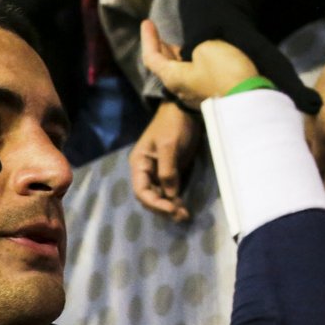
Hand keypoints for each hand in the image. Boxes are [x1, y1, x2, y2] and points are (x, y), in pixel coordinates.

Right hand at [129, 101, 200, 221]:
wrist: (185, 109)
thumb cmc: (174, 125)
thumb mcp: (169, 146)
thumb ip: (168, 171)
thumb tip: (170, 195)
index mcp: (139, 163)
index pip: (141, 191)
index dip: (155, 203)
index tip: (172, 209)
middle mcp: (146, 171)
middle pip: (149, 197)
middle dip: (163, 208)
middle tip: (181, 215)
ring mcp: (158, 172)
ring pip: (160, 197)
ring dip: (170, 207)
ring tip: (184, 214)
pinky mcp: (171, 172)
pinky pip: (169, 191)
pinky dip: (175, 201)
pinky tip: (184, 207)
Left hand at [141, 20, 257, 106]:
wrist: (250, 99)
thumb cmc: (223, 72)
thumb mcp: (205, 48)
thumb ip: (194, 47)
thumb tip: (198, 54)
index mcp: (172, 77)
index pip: (151, 57)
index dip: (148, 38)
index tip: (146, 22)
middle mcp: (180, 89)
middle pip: (165, 66)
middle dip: (161, 47)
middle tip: (157, 32)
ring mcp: (195, 95)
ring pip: (180, 71)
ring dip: (177, 55)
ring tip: (178, 42)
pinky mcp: (211, 95)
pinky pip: (195, 75)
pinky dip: (191, 62)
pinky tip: (198, 55)